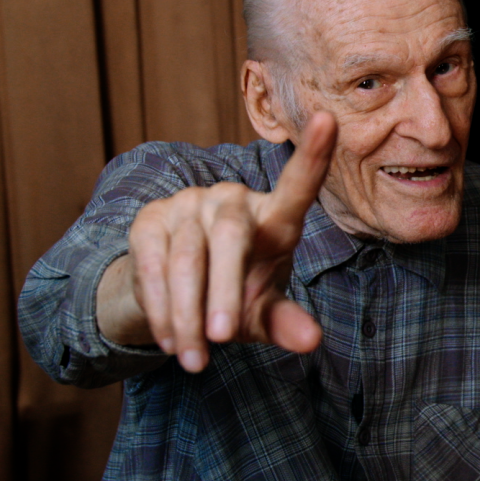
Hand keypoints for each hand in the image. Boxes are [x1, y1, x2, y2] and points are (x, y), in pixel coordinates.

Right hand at [97, 112, 336, 371]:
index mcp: (274, 218)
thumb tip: (311, 340)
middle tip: (223, 339)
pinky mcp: (149, 221)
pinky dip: (162, 307)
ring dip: (188, 314)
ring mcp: (188, 205)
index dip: (313, 156)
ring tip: (195, 360)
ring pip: (187, 258)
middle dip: (226, 292)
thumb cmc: (233, 299)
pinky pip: (153, 265)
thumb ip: (285, 323)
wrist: (170, 300)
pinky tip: (170, 341)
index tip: (330, 120)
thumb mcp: (262, 315)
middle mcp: (232, 200)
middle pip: (230, 236)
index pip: (297, 186)